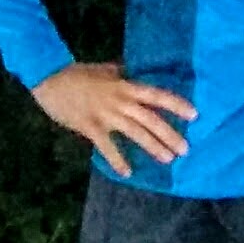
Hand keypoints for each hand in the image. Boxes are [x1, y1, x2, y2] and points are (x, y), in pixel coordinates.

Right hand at [32, 62, 195, 178]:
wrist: (49, 78)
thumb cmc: (77, 73)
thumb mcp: (105, 70)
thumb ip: (122, 73)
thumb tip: (135, 71)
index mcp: (125, 86)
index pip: (156, 95)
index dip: (176, 104)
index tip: (195, 115)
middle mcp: (119, 101)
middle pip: (150, 119)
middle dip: (169, 134)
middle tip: (185, 149)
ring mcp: (105, 114)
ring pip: (134, 132)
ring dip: (152, 147)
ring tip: (168, 159)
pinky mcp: (90, 126)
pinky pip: (106, 146)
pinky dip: (117, 159)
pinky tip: (127, 172)